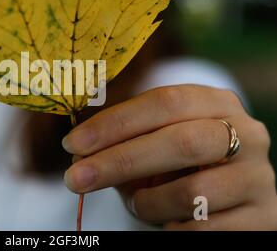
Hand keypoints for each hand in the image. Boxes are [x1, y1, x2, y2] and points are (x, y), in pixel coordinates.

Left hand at [62, 84, 276, 229]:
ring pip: (191, 193)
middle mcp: (246, 133)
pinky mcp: (264, 218)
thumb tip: (77, 153)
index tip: (73, 143)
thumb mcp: (153, 145)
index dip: (115, 122)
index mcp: (215, 102)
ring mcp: (259, 177)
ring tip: (140, 203)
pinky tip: (167, 222)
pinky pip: (203, 230)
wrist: (231, 197)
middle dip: (119, 161)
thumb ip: (121, 142)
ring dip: (148, 202)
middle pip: (180, 142)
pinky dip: (171, 228)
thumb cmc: (180, 166)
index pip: (164, 101)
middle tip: (76, 179)